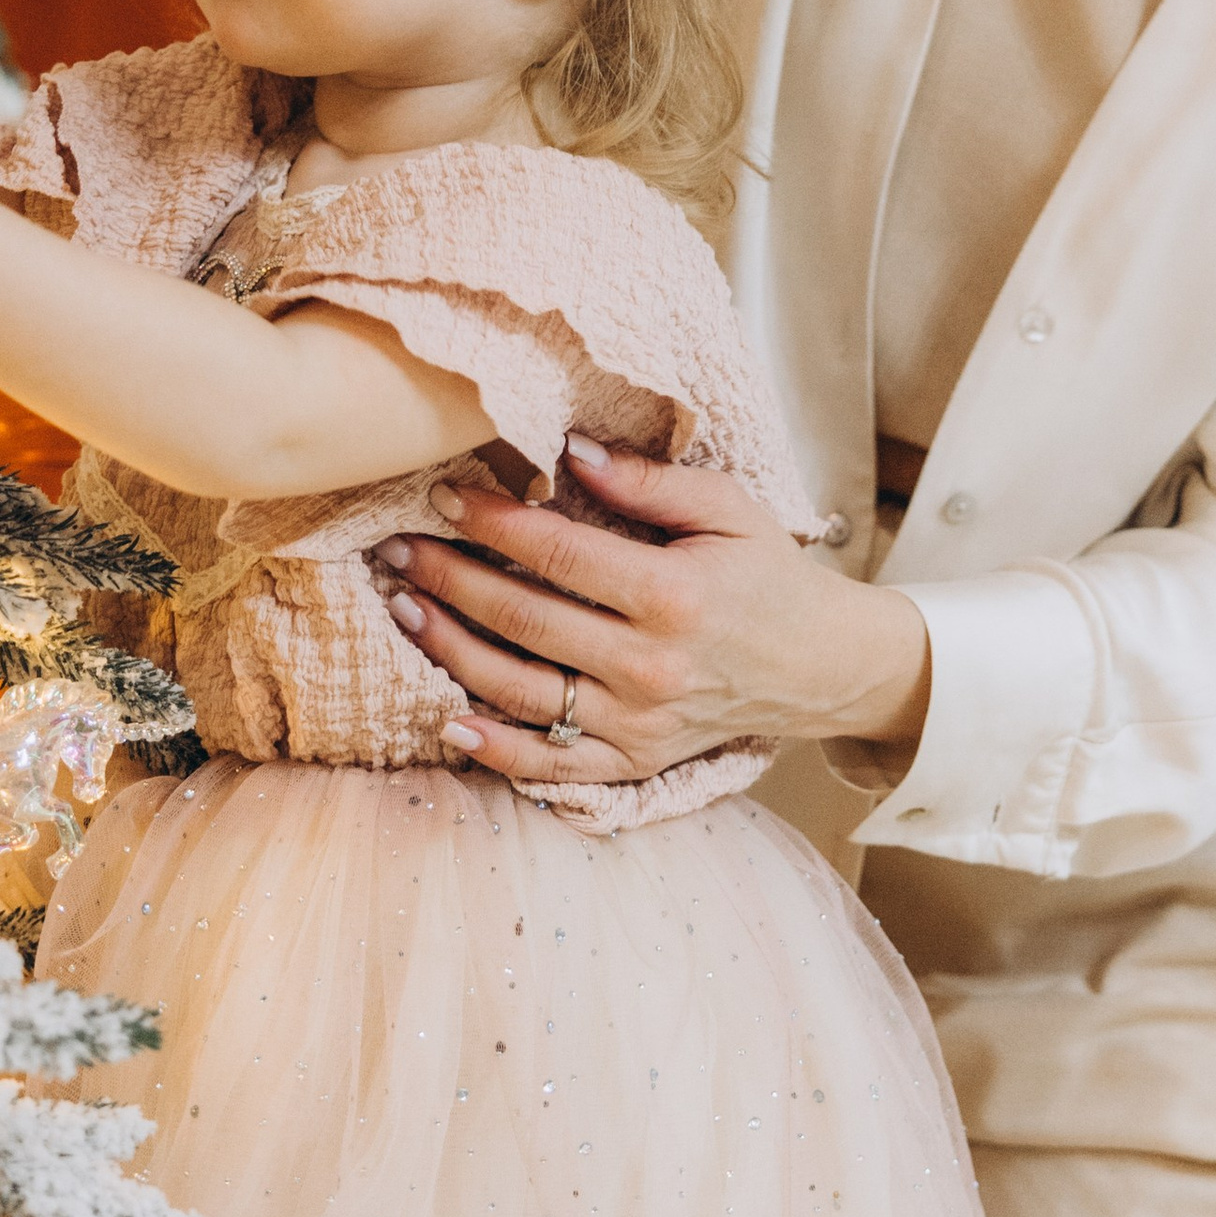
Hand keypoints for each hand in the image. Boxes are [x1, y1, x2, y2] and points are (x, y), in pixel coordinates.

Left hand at [372, 435, 928, 790]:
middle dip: (448, 580)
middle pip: (524, 621)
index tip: (443, 495)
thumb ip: (650, 481)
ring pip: (521, 693)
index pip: (558, 554)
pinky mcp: (636, 762)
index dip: (492, 522)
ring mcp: (640, 723)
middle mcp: (651, 666)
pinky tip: (447, 720)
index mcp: (674, 595)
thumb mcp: (730, 509)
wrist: (819, 666)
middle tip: (395, 549)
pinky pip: (552, 767)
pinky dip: (496, 751)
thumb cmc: (768, 576)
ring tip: (404, 609)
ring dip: (450, 651)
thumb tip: (569, 449)